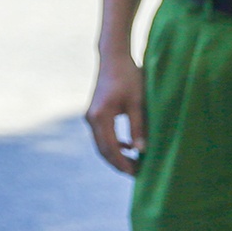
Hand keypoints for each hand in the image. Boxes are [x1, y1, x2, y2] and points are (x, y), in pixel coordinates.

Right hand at [85, 50, 146, 174]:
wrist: (113, 57)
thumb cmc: (128, 76)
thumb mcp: (137, 102)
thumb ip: (138, 127)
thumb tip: (141, 151)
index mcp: (100, 116)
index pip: (111, 148)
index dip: (123, 163)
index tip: (137, 173)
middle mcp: (91, 118)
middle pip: (103, 150)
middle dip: (118, 163)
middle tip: (136, 173)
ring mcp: (90, 116)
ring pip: (101, 144)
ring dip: (115, 155)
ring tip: (133, 163)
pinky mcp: (94, 113)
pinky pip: (101, 135)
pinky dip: (112, 144)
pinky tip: (126, 147)